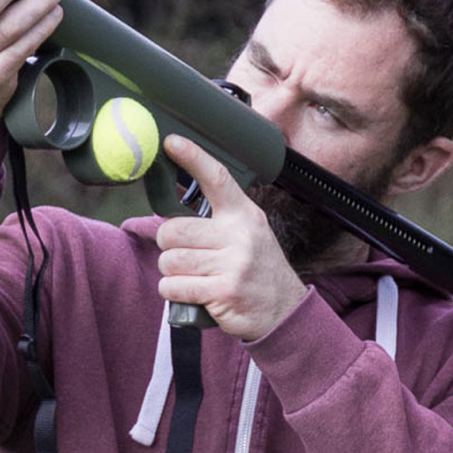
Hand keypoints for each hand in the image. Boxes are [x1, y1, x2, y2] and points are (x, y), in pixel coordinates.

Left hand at [156, 135, 307, 340]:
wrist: (283, 310)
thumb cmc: (256, 270)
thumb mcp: (247, 234)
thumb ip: (218, 219)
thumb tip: (174, 205)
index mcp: (243, 215)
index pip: (217, 178)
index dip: (193, 157)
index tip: (172, 142)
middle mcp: (239, 235)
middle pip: (172, 230)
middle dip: (168, 246)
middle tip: (184, 255)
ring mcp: (233, 264)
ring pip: (169, 260)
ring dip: (172, 272)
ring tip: (194, 277)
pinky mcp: (223, 292)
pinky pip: (173, 286)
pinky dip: (174, 292)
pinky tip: (192, 294)